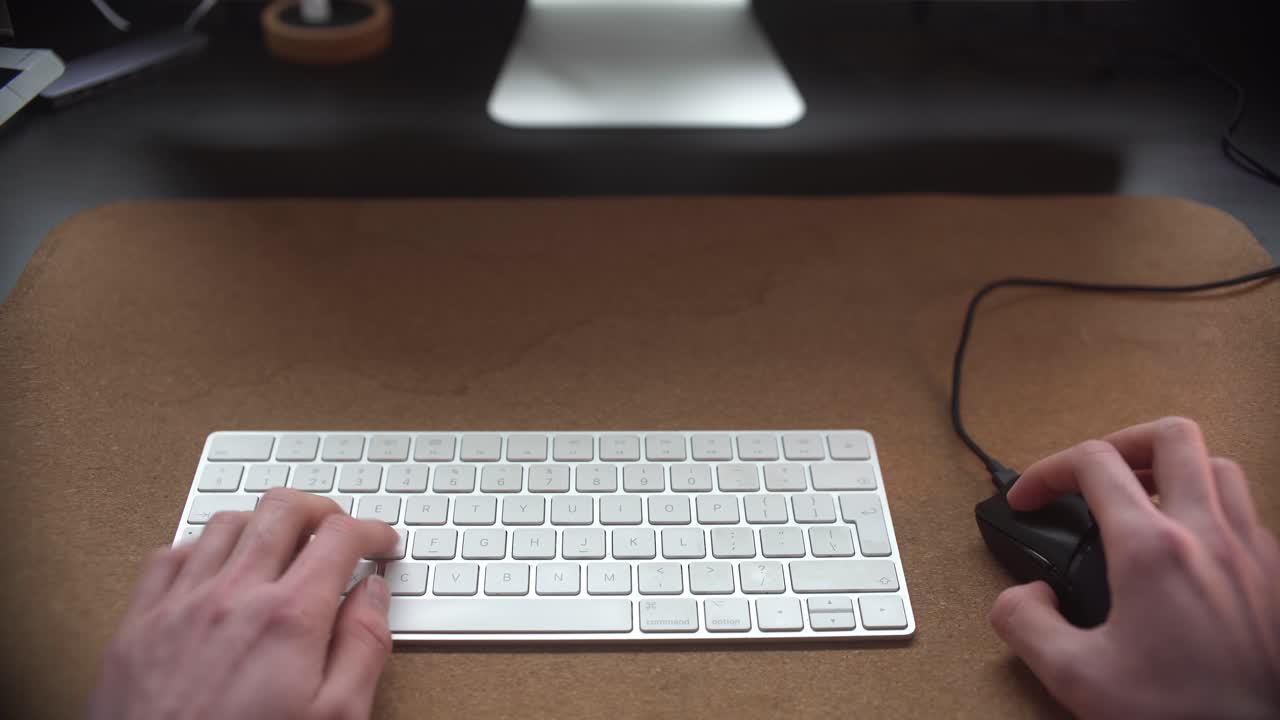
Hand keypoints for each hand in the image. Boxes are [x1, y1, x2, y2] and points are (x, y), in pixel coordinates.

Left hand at [88, 488, 398, 719]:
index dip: (372, 530)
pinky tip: (215, 567)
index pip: (340, 536)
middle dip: (320, 510)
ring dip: (263, 523)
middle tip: (337, 530)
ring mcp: (178, 605)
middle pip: (283, 510)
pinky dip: (202, 547)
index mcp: (288, 618)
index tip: (381, 543)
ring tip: (281, 543)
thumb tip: (373, 595)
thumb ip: (363, 648)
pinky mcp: (137, 625)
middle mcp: (232, 597)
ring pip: (227, 523)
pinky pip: (169, 554)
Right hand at [990, 417, 1279, 718]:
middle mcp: (1210, 535)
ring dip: (1174, 470)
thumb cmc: (1187, 716)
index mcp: (1154, 549)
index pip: (1093, 463)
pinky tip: (1189, 550)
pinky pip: (1247, 514)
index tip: (1028, 499)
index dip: (1046, 471)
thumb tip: (1021, 597)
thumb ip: (1025, 624)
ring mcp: (1254, 553)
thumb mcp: (1077, 678)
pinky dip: (1211, 511)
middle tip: (1093, 474)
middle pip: (1171, 437)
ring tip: (1141, 500)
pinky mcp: (1278, 579)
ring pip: (1219, 467)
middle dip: (1121, 443)